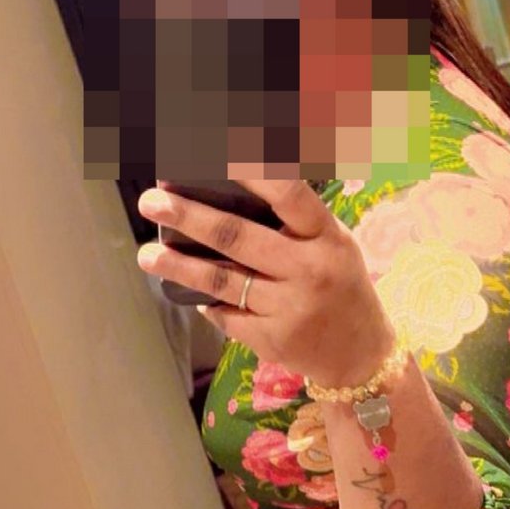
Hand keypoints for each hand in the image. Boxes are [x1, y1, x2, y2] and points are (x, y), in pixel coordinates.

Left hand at [135, 176, 394, 386]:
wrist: (363, 354)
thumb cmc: (340, 286)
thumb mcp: (333, 245)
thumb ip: (292, 224)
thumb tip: (225, 196)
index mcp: (326, 237)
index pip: (288, 194)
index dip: (251, 171)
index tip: (213, 154)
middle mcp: (309, 270)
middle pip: (239, 237)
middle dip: (189, 217)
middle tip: (152, 202)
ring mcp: (290, 308)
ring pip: (223, 282)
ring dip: (179, 266)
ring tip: (146, 254)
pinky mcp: (273, 341)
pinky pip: (227, 317)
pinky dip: (206, 303)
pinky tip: (186, 291)